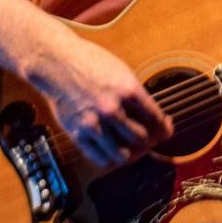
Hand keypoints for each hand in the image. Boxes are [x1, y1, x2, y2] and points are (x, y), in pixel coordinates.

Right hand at [31, 37, 173, 170]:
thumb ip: (136, 95)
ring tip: (134, 148)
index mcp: (128, 90)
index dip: (165, 128)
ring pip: (124, 155)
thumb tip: (152, 117)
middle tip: (151, 139)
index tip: (165, 128)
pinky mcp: (78, 133)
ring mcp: (94, 123)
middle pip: (143, 139)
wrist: (56, 63)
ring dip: (133, 154)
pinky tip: (115, 152)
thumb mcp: (121, 71)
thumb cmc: (89, 62)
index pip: (156, 120)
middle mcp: (112, 109)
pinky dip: (112, 160)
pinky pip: (101, 159)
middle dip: (152, 142)